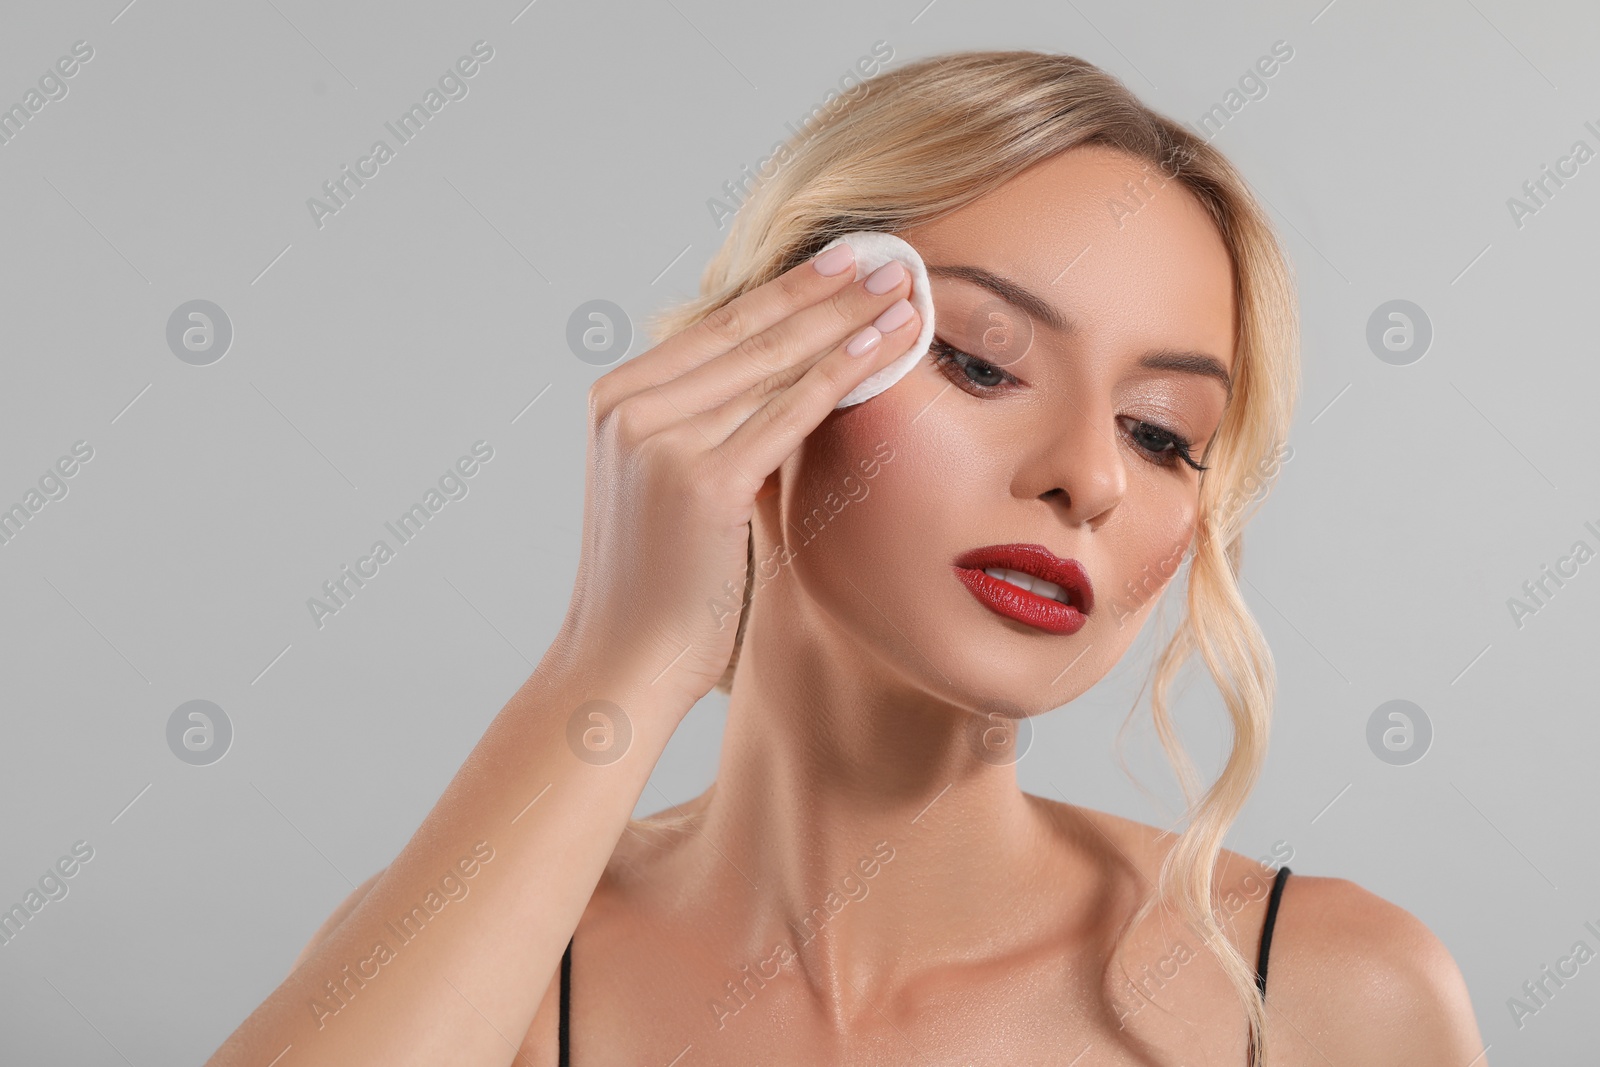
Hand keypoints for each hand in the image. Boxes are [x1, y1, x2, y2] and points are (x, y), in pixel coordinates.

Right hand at [553, 242, 920, 709]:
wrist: (624, 661)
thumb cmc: (661, 584)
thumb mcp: (673, 484)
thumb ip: (711, 428)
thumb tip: (786, 383)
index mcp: (616, 399)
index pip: (718, 328)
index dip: (787, 289)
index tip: (842, 262)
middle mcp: (630, 408)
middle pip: (748, 332)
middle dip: (826, 290)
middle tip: (888, 256)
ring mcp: (659, 441)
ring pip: (775, 363)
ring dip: (848, 320)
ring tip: (904, 289)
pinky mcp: (699, 480)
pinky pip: (790, 412)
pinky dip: (845, 373)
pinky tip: (887, 346)